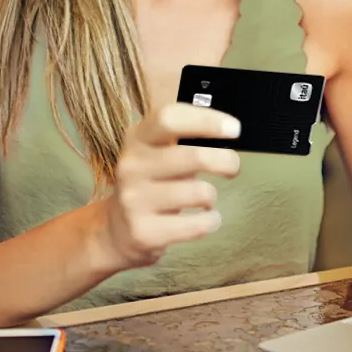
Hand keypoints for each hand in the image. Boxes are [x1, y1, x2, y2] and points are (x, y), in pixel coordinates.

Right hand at [99, 103, 242, 269]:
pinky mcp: (143, 232)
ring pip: (200, 193)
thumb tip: (227, 128)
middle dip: (226, 161)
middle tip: (232, 166)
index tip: (234, 128)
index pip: (170, 119)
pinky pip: (197, 225)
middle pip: (194, 157)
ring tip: (204, 198)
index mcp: (137, 138)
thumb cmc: (152, 182)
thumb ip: (184, 136)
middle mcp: (131, 166)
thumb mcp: (156, 151)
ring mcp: (134, 200)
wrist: (117, 229)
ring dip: (211, 196)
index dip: (206, 120)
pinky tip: (204, 218)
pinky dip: (211, 221)